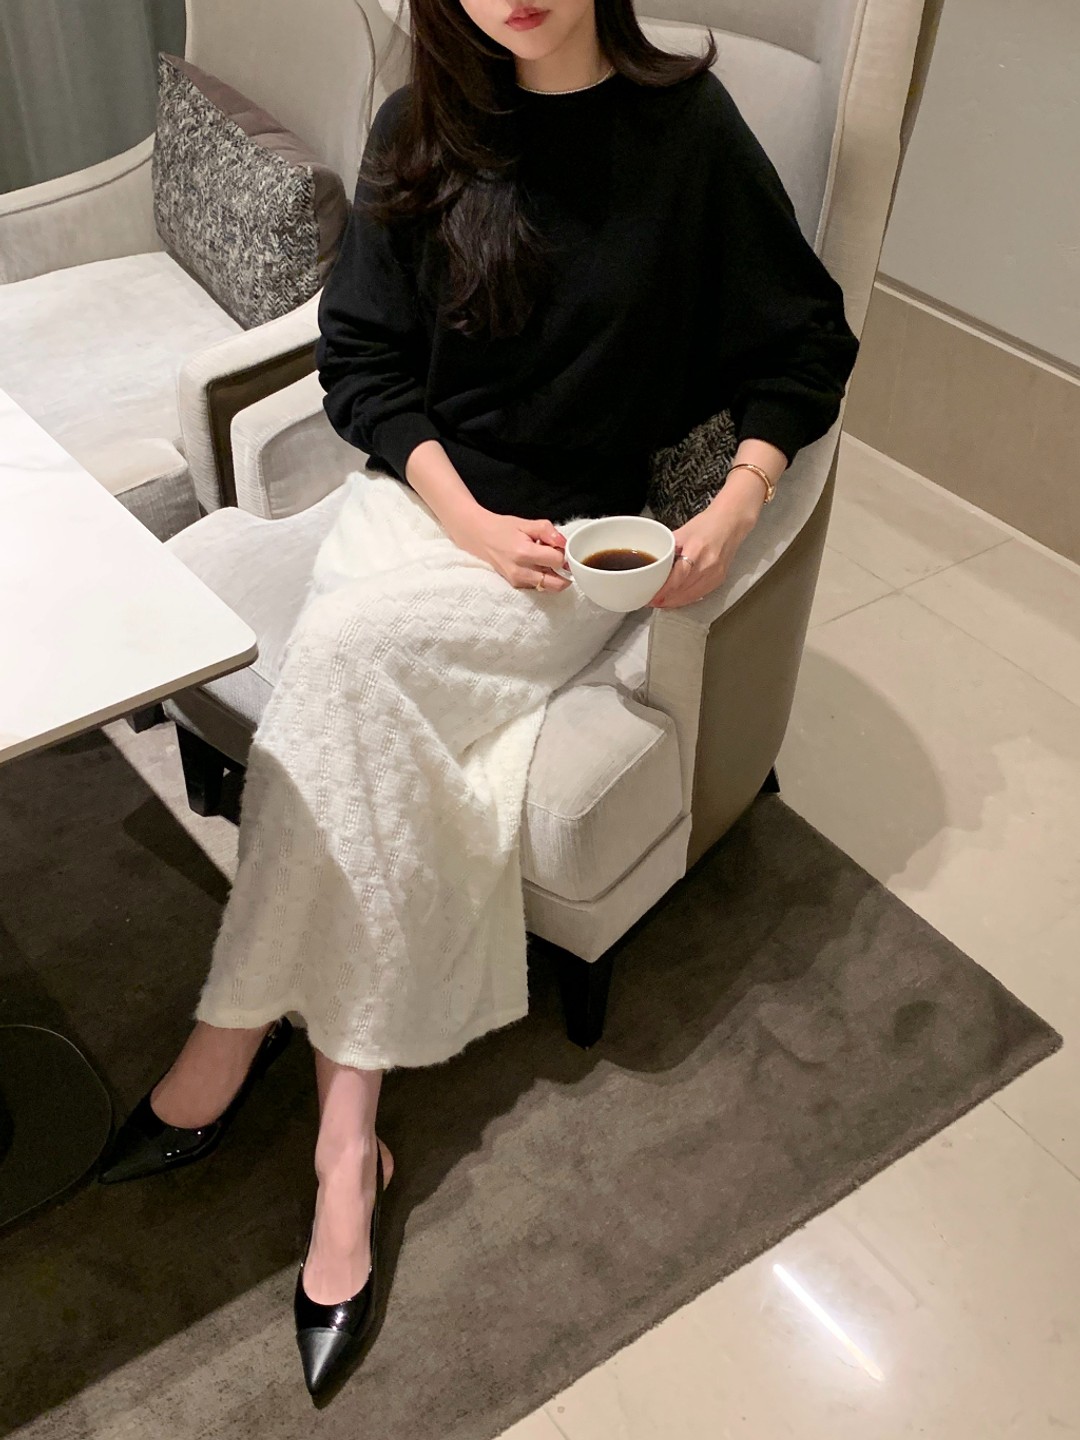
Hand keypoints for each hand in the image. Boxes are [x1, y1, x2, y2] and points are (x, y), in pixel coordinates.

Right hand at [447, 507, 570, 591]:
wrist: (479, 537)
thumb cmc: (502, 528)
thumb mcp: (526, 523)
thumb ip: (547, 531)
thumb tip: (563, 543)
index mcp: (524, 553)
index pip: (557, 560)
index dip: (564, 553)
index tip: (559, 547)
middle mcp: (520, 571)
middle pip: (557, 583)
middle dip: (564, 572)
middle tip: (560, 559)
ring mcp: (517, 581)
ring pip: (549, 588)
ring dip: (554, 576)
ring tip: (546, 561)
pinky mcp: (515, 586)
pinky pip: (538, 587)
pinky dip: (544, 579)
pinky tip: (537, 566)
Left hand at [648, 469, 765, 608]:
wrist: (731, 523)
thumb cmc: (707, 524)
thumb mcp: (682, 533)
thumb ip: (668, 550)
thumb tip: (651, 565)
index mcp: (696, 551)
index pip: (677, 578)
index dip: (663, 591)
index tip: (650, 596)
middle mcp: (708, 566)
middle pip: (683, 590)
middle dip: (665, 599)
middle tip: (651, 602)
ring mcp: (715, 574)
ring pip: (691, 596)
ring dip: (674, 602)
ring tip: (660, 603)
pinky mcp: (719, 579)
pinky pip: (700, 595)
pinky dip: (686, 599)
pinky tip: (676, 600)